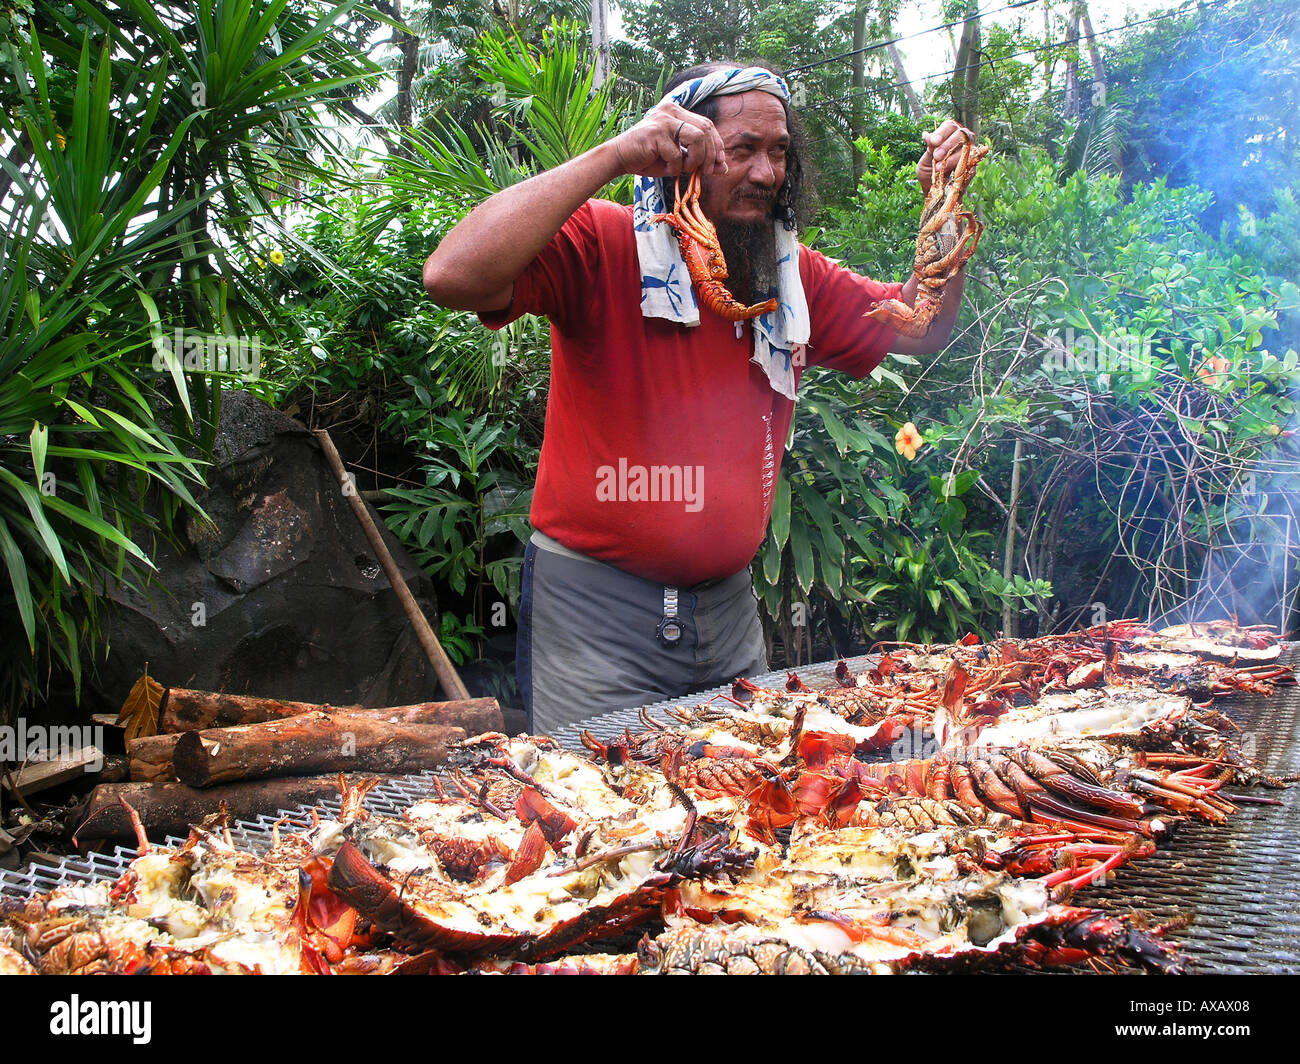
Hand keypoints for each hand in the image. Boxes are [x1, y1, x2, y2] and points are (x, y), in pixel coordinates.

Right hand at [609, 101, 728, 179]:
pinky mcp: (656, 132)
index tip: (718, 164)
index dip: (717, 145)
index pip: (707, 125)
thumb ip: (699, 160)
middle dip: (711, 154)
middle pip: (706, 129)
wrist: (620, 158)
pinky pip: (677, 154)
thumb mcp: (678, 160)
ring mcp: (664, 120)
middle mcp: (672, 111)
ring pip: (697, 138)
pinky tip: (666, 169)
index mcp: (678, 112)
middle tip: (707, 171)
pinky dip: (675, 167)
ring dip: (695, 159)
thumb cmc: (648, 158)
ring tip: (685, 168)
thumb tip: (723, 168)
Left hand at [916, 119, 974, 192]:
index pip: (950, 126)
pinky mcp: (973, 166)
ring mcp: (971, 152)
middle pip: (961, 135)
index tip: (933, 141)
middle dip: (948, 145)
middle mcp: (964, 139)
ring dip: (952, 158)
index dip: (942, 133)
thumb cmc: (930, 170)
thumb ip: (929, 149)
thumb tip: (927, 135)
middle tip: (936, 156)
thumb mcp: (926, 159)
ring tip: (938, 168)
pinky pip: (971, 164)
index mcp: (950, 133)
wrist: (933, 188)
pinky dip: (959, 168)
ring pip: (967, 148)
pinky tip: (949, 173)